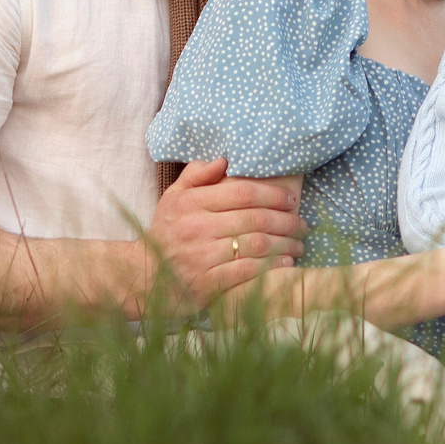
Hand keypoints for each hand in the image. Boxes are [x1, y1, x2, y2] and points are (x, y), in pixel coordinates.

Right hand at [146, 158, 304, 307]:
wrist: (142, 277)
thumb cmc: (165, 234)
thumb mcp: (173, 198)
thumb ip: (196, 176)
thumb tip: (224, 159)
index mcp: (190, 204)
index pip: (242, 192)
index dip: (272, 194)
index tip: (292, 200)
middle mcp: (197, 228)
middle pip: (254, 218)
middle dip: (286, 221)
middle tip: (302, 224)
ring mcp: (202, 257)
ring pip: (255, 245)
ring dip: (284, 244)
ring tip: (300, 244)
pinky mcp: (207, 284)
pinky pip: (247, 272)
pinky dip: (272, 267)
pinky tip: (286, 264)